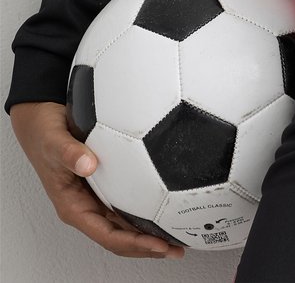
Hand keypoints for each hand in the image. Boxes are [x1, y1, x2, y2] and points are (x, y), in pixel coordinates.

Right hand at [9, 101, 184, 259]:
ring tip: (177, 236)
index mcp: (73, 206)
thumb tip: (88, 164)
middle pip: (120, 237)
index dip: (133, 243)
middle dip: (148, 247)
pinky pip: (126, 204)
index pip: (106, 235)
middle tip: (177, 249)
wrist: (40, 121)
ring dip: (149, 234)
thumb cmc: (44, 135)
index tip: (158, 245)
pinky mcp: (104, 185)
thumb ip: (69, 153)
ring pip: (124, 225)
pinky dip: (145, 212)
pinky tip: (164, 208)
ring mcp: (96, 197)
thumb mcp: (53, 142)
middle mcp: (86, 207)